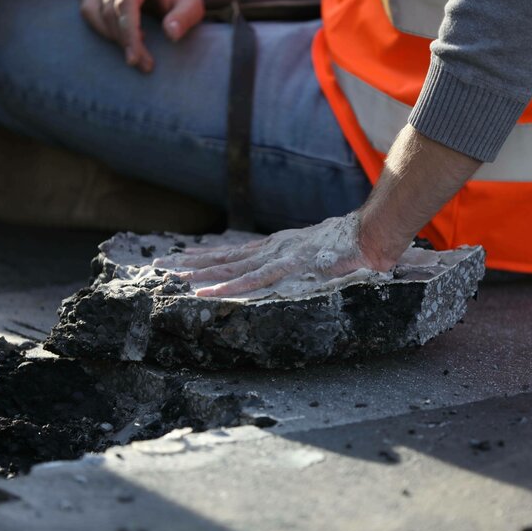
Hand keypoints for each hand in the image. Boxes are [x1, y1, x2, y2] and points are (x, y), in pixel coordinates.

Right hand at [80, 0, 204, 71]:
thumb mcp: (191, 3)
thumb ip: (184, 17)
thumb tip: (171, 34)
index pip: (125, 5)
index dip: (128, 34)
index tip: (134, 60)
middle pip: (110, 11)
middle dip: (126, 42)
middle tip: (146, 65)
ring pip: (94, 11)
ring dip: (112, 36)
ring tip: (137, 48)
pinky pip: (88, 9)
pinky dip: (101, 27)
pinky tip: (123, 36)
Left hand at [154, 214, 377, 296]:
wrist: (370, 237)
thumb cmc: (352, 246)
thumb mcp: (324, 254)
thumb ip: (310, 262)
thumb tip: (307, 268)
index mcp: (279, 247)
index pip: (237, 253)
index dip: (210, 256)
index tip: (185, 257)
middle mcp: (271, 249)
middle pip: (225, 258)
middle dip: (193, 262)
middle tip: (161, 265)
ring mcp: (276, 257)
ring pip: (230, 268)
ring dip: (200, 273)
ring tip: (172, 276)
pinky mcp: (285, 268)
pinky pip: (249, 281)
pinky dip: (225, 288)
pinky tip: (204, 293)